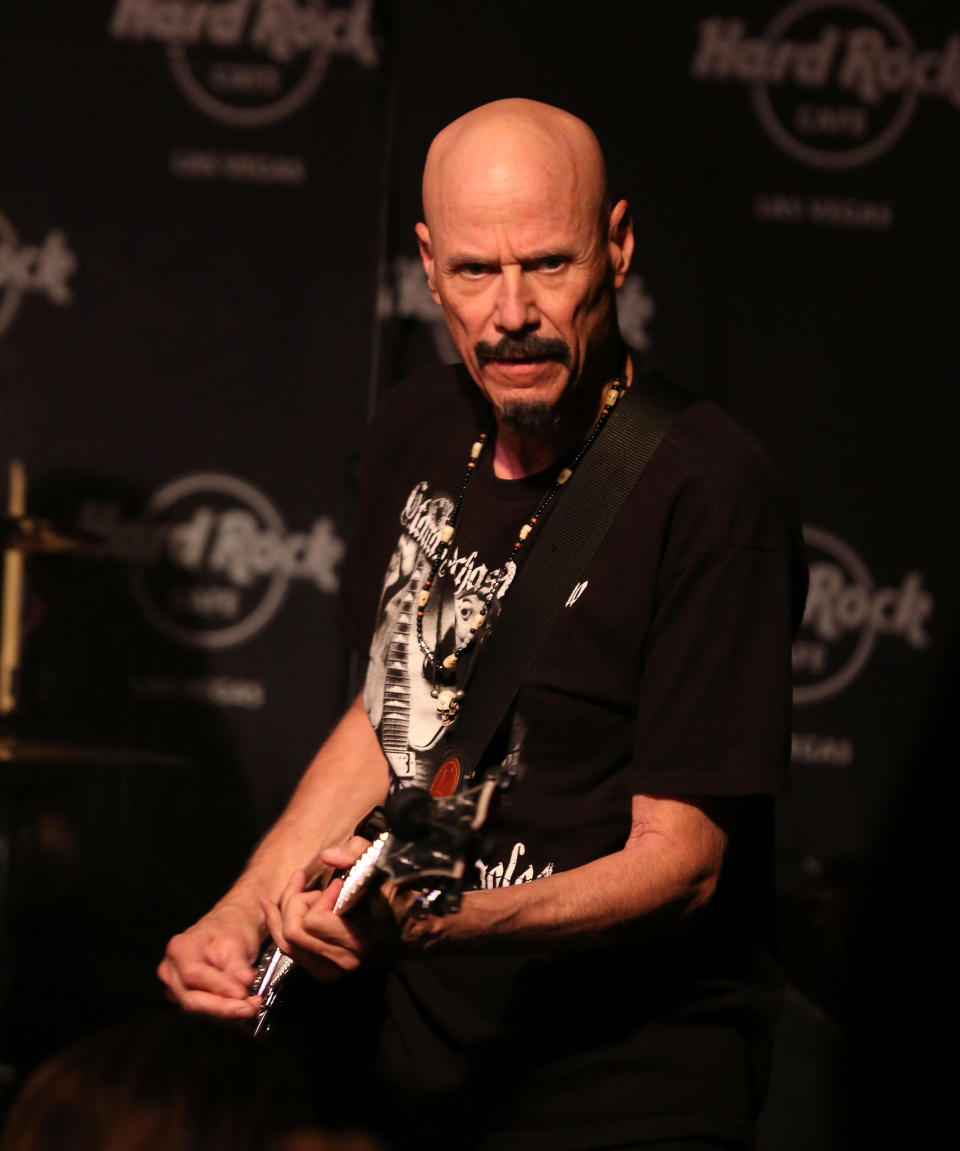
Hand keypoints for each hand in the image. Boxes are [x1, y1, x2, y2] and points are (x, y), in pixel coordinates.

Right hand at [157, 901, 263, 1018]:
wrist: (233, 926)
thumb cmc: (230, 928)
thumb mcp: (237, 941)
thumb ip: (237, 965)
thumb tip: (243, 984)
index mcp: (180, 948)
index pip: (192, 974)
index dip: (217, 986)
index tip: (241, 992)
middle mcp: (172, 970)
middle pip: (191, 997)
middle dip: (223, 1006)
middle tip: (249, 1006)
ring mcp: (177, 986)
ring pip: (198, 1008)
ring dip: (226, 1011)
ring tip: (251, 1005)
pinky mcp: (189, 997)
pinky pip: (204, 1011)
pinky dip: (225, 1011)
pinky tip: (243, 1006)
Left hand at [261, 838, 400, 981]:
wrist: (415, 929)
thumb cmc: (399, 894)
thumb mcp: (383, 864)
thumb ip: (356, 855)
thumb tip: (326, 856)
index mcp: (359, 938)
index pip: (312, 922)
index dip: (317, 897)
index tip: (338, 884)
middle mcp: (345, 961)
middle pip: (293, 933)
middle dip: (294, 902)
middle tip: (311, 885)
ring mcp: (334, 971)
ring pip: (286, 945)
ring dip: (288, 914)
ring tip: (302, 892)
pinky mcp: (326, 972)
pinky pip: (291, 953)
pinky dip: (282, 928)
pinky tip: (281, 908)